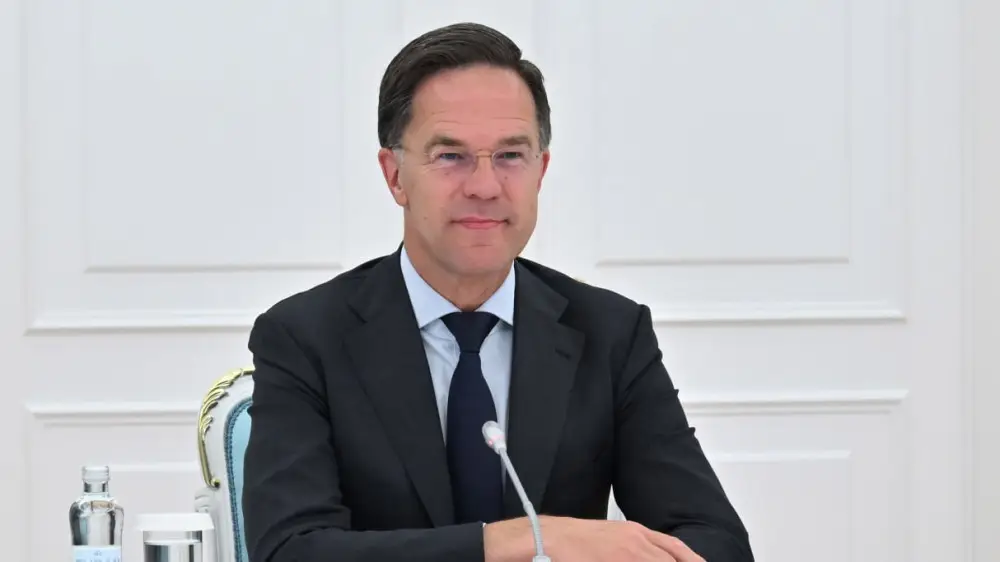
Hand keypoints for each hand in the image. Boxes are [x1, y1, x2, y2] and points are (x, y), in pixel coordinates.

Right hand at [484, 515, 704, 561]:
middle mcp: (636, 543)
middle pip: (671, 560)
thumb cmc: (574, 540)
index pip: (675, 549)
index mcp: (636, 533)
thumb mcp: (611, 537)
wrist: (546, 538)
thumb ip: (634, 547)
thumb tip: (649, 554)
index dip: (693, 561)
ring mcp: (626, 556)